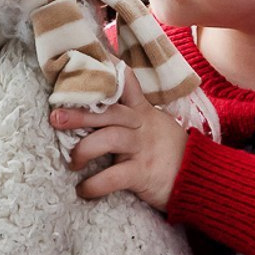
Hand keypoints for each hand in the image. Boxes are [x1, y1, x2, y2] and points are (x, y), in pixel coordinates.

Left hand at [54, 72, 186, 210]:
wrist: (198, 178)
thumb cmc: (170, 152)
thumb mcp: (155, 125)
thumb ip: (132, 114)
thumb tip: (98, 109)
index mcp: (142, 111)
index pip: (126, 84)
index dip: (106, 74)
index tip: (84, 65)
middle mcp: (140, 126)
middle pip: (109, 112)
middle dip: (80, 114)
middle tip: (56, 117)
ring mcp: (142, 148)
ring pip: (109, 139)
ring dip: (84, 150)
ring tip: (72, 162)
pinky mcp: (142, 173)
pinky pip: (114, 177)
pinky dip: (94, 185)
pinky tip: (84, 190)